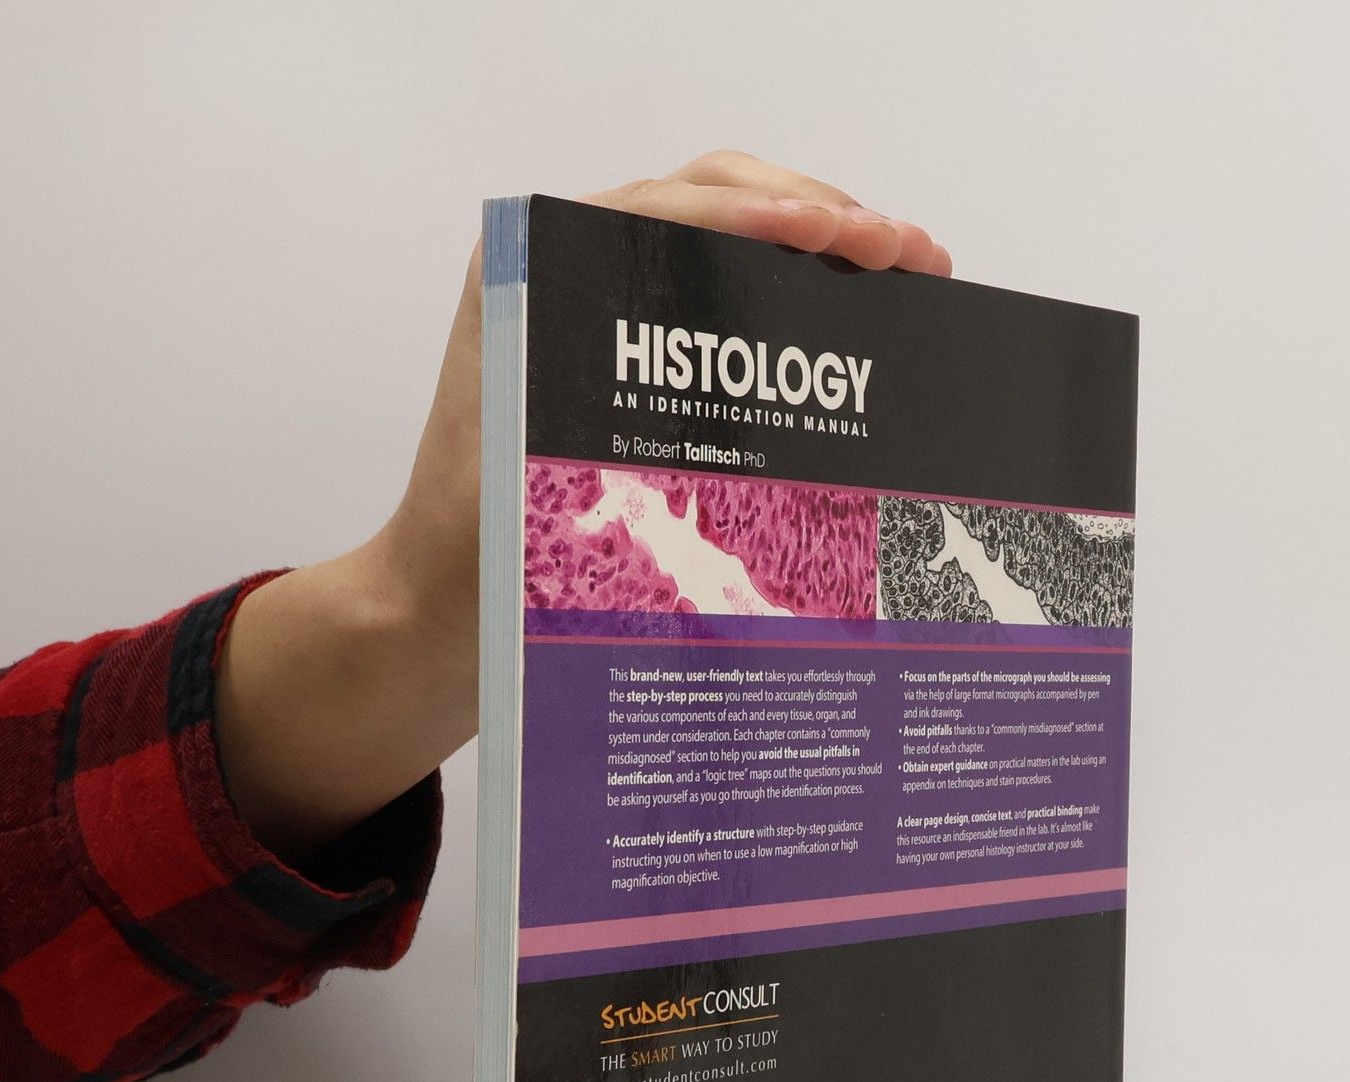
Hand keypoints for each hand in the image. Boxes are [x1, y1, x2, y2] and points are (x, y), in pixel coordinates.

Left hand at [217, 154, 949, 861]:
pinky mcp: (635, 359)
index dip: (769, 214)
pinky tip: (857, 320)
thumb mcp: (534, 469)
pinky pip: (724, 301)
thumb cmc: (475, 551)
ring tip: (907, 268)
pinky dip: (794, 297)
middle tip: (911, 252)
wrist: (438, 609)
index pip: (672, 209)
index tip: (847, 236)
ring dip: (822, 247)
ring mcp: (606, 313)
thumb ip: (606, 404)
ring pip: (730, 243)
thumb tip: (721, 345)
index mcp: (532, 273)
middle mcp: (568, 273)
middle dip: (822, 216)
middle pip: (716, 203)